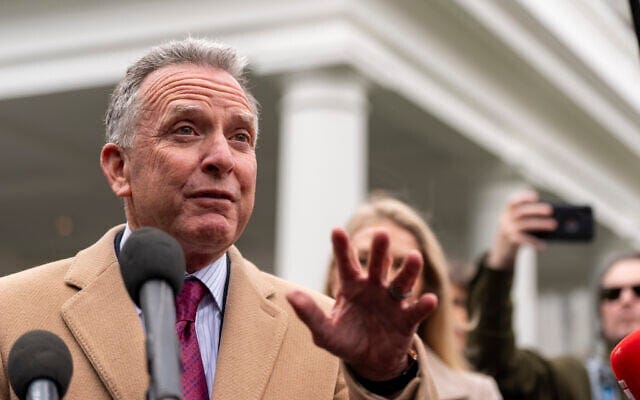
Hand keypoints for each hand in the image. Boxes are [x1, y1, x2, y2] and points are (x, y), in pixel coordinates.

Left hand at [286, 228, 436, 380]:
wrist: (370, 362)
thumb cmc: (345, 339)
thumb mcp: (324, 330)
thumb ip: (309, 313)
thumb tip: (290, 295)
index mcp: (352, 286)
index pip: (347, 263)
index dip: (342, 247)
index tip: (336, 230)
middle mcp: (374, 288)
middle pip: (378, 265)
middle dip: (380, 250)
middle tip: (382, 233)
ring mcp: (392, 302)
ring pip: (401, 282)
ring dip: (409, 270)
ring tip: (415, 257)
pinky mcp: (407, 320)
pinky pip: (416, 311)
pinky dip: (424, 305)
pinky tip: (430, 299)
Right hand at [486, 191, 555, 269]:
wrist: (502, 250)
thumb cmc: (517, 232)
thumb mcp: (520, 223)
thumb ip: (531, 218)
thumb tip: (552, 218)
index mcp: (507, 212)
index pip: (512, 202)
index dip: (523, 198)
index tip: (536, 197)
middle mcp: (505, 219)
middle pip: (520, 211)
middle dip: (536, 209)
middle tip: (550, 210)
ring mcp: (506, 230)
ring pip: (524, 224)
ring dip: (540, 223)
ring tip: (553, 224)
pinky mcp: (510, 241)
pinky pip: (523, 239)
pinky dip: (534, 242)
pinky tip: (543, 246)